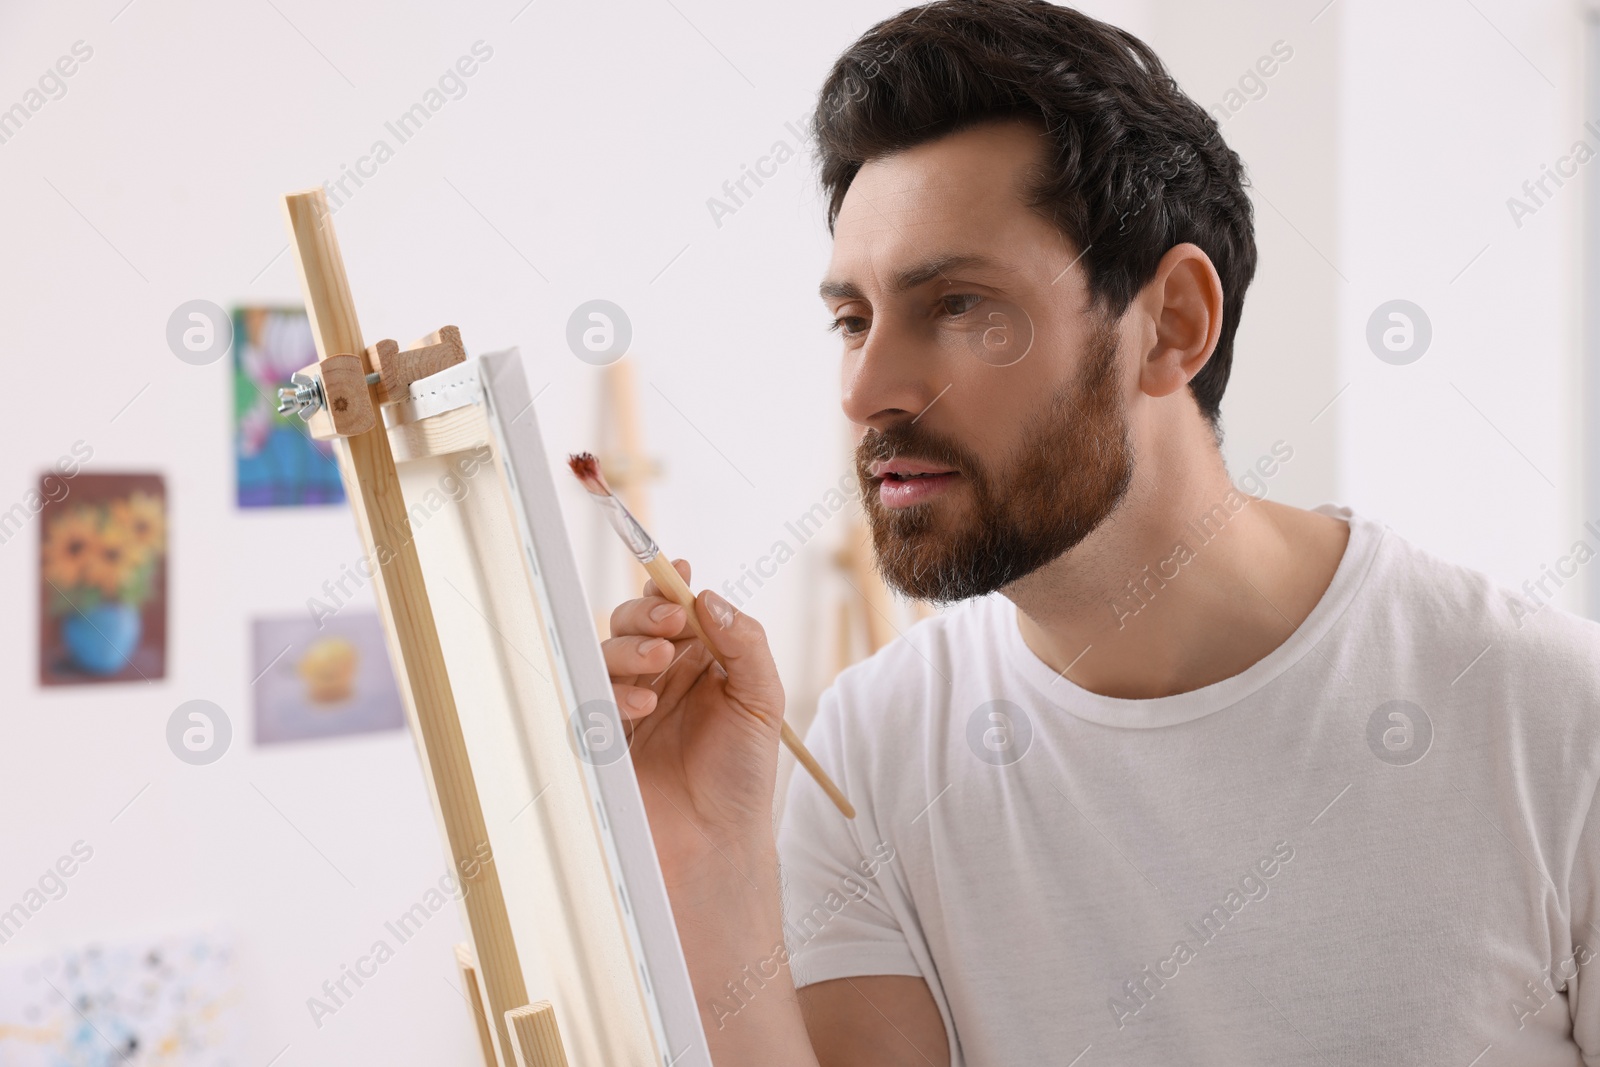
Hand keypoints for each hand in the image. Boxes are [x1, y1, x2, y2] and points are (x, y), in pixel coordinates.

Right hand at [603, 559, 785, 884]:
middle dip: (647, 613)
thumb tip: (708, 597)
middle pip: (634, 622)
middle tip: (672, 623)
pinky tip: (641, 704)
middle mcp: (661, 677)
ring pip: (607, 652)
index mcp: (699, 662)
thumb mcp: (762, 700)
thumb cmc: (743, 774)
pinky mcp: (603, 735)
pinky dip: (613, 690)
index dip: (672, 587)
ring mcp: (628, 704)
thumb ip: (744, 644)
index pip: (677, 610)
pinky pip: (592, 696)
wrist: (715, 841)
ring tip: (659, 662)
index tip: (681, 574)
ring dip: (630, 647)